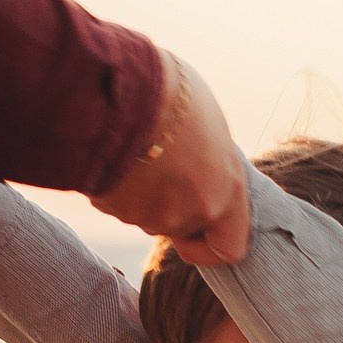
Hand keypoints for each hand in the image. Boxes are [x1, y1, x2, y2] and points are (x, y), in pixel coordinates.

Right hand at [88, 53, 248, 264]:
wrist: (120, 93)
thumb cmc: (171, 95)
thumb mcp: (209, 124)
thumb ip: (212, 160)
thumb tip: (202, 164)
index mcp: (225, 190)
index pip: (230, 249)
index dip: (212, 245)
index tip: (199, 228)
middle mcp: (190, 211)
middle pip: (181, 225)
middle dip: (171, 204)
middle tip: (160, 162)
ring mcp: (148, 215)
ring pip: (146, 215)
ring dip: (142, 191)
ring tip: (136, 148)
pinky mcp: (113, 208)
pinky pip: (116, 201)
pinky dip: (116, 184)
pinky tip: (115, 151)